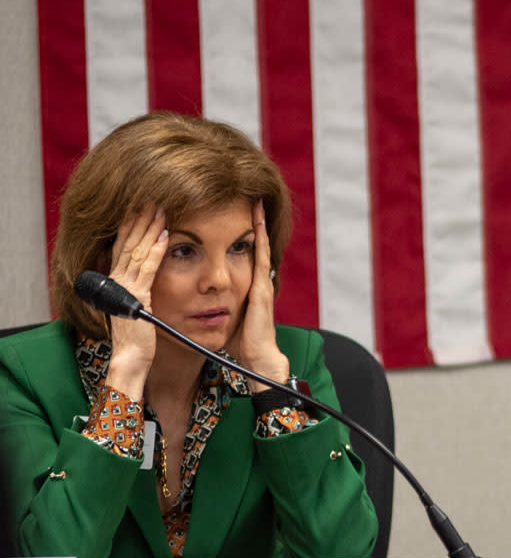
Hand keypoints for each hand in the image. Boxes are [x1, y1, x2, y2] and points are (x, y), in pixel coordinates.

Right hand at [105, 206, 168, 400]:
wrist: (132, 358)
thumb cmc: (138, 335)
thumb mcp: (139, 305)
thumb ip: (141, 288)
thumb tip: (149, 275)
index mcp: (119, 281)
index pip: (123, 246)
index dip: (131, 224)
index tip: (141, 205)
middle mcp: (118, 280)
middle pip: (128, 242)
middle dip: (140, 219)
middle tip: (150, 197)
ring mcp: (126, 288)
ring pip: (137, 251)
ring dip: (149, 228)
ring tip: (159, 209)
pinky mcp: (137, 298)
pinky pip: (147, 270)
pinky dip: (156, 251)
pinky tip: (165, 236)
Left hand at [227, 200, 289, 390]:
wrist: (257, 359)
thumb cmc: (242, 343)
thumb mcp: (227, 318)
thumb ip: (217, 305)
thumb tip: (202, 298)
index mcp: (248, 287)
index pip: (244, 255)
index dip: (241, 235)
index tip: (236, 215)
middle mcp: (257, 281)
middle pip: (254, 245)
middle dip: (252, 223)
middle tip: (250, 198)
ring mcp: (261, 283)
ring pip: (259, 246)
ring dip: (258, 225)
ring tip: (256, 203)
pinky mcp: (261, 288)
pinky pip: (260, 258)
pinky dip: (260, 239)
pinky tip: (257, 223)